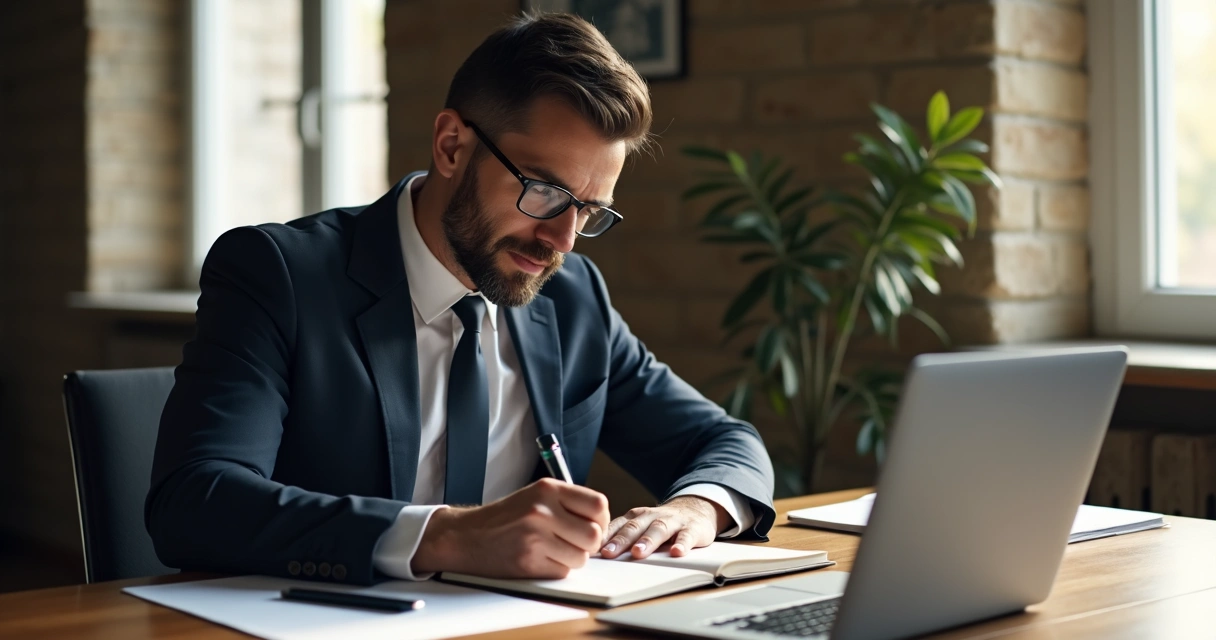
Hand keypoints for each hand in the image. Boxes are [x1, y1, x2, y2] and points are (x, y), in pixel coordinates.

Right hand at [410, 478, 609, 578]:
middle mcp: (542, 510)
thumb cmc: (505, 517)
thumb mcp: (536, 495)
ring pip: (581, 557)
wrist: (467, 536)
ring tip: (554, 550)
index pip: (598, 505)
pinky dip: (556, 569)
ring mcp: (535, 537)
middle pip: (594, 534)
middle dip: (589, 544)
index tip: (593, 526)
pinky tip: (540, 559)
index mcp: (548, 489)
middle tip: (575, 543)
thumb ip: (568, 503)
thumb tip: (602, 522)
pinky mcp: (528, 562)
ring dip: (572, 559)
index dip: (601, 520)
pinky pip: (562, 572)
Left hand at [599, 496, 727, 559]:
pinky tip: (676, 552)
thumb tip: (594, 556)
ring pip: (659, 529)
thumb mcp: (640, 527)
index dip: (605, 538)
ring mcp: (673, 521)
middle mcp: (652, 516)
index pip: (618, 526)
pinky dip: (682, 543)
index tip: (591, 550)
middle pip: (635, 527)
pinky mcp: (692, 528)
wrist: (695, 509)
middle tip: (609, 553)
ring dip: (648, 540)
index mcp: (636, 517)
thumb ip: (622, 537)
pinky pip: (687, 535)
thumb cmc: (660, 524)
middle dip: (621, 540)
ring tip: (638, 553)